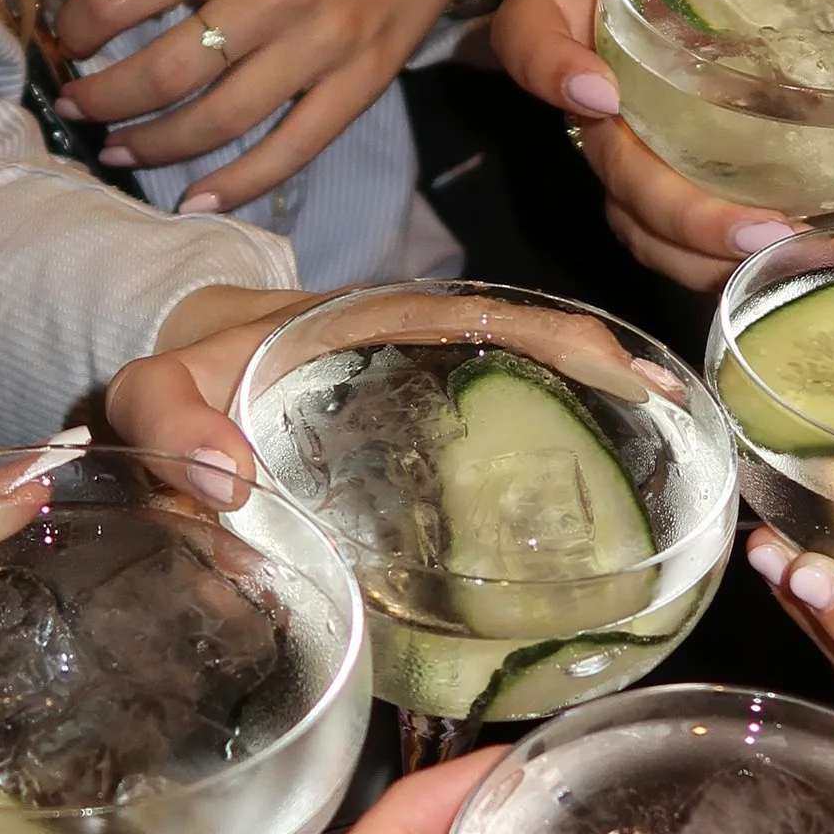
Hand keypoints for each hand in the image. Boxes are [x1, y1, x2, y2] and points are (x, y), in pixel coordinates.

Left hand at [41, 0, 515, 215]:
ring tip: (118, 149)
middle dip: (103, 99)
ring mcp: (325, 43)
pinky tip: (195, 198)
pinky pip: (292, 148)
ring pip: (219, 120)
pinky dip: (240, 183)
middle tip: (78, 105)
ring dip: (155, 146)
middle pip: (163, 72)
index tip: (68, 39)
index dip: (77, 26)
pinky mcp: (362, 82)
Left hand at [104, 282, 679, 515]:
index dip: (566, 335)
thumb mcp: (152, 388)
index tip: (632, 373)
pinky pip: (500, 443)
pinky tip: (596, 521)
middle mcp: (419, 354)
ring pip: (531, 398)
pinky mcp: (424, 445)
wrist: (178, 384)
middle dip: (613, 379)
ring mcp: (430, 400)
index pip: (490, 312)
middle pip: (538, 351)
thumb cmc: (181, 374)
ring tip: (668, 478)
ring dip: (598, 427)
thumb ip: (165, 419)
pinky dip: (553, 467)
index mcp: (374, 322)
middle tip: (681, 433)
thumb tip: (222, 482)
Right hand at [491, 0, 833, 291]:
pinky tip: (803, 258)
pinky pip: (672, 240)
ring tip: (792, 258)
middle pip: (604, 163)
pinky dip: (723, 262)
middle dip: (676, 208)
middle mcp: (595, 78)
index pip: (532, 32)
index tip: (598, 93)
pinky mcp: (664, 182)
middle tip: (756, 227)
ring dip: (704, 256)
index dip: (550, 69)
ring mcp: (625, 142)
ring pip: (635, 221)